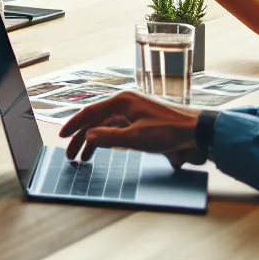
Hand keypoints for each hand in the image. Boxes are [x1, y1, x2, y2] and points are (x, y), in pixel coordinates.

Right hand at [60, 92, 204, 168]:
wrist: (196, 131)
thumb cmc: (169, 131)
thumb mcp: (136, 137)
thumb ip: (109, 137)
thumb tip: (88, 137)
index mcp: (122, 101)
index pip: (91, 112)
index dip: (74, 125)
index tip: (62, 136)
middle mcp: (126, 103)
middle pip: (96, 120)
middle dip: (81, 137)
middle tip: (71, 155)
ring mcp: (134, 112)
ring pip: (106, 126)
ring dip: (94, 141)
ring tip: (84, 158)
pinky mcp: (141, 121)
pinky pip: (117, 129)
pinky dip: (107, 140)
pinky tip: (103, 150)